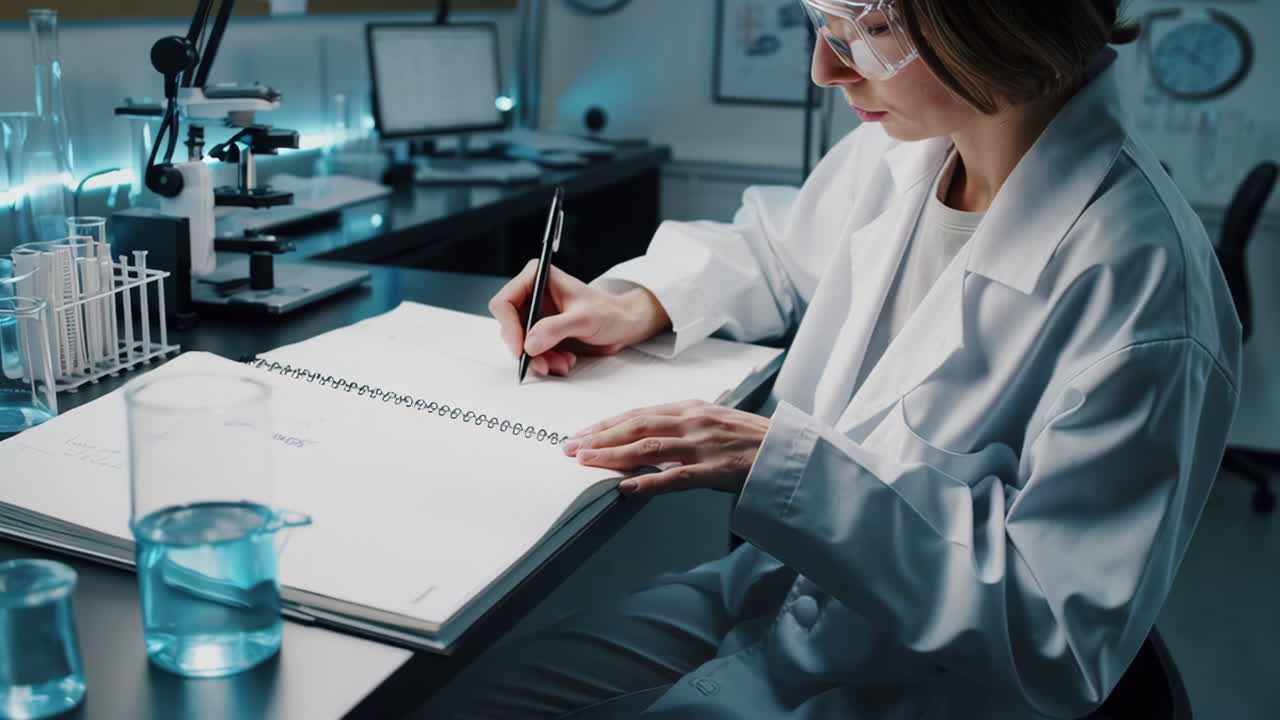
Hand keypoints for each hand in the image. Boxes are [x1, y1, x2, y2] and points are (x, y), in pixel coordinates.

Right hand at [489, 261, 669, 376]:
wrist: (624, 326)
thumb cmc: (609, 312)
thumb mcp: (584, 319)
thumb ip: (555, 329)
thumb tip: (529, 343)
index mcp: (537, 278)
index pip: (505, 302)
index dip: (509, 327)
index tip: (521, 348)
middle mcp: (532, 295)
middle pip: (509, 327)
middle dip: (527, 349)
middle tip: (543, 363)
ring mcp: (536, 316)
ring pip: (520, 344)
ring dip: (539, 359)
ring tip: (562, 363)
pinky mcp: (542, 334)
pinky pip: (532, 354)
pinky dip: (546, 362)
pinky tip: (565, 361)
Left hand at [562, 400, 770, 495]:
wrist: (789, 452)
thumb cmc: (751, 440)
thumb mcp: (712, 422)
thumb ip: (680, 427)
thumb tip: (642, 438)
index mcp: (691, 408)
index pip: (638, 413)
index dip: (606, 424)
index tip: (582, 433)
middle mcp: (694, 421)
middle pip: (636, 425)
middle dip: (599, 436)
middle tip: (571, 447)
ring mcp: (704, 445)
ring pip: (649, 446)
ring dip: (613, 454)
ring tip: (586, 461)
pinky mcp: (716, 469)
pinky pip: (677, 475)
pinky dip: (649, 480)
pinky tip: (626, 486)